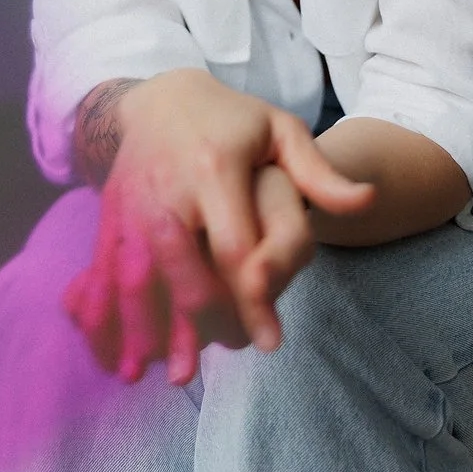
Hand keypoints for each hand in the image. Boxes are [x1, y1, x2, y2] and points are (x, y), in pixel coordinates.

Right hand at [62, 69, 373, 383]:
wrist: (162, 96)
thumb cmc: (233, 120)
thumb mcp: (281, 131)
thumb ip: (321, 173)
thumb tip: (369, 200)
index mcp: (215, 167)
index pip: (233, 244)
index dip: (251, 297)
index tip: (270, 341)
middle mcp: (168, 185)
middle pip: (179, 264)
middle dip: (194, 322)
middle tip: (213, 367)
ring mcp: (132, 200)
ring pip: (134, 272)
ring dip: (143, 328)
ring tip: (162, 375)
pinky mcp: (110, 213)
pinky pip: (103, 268)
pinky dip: (103, 313)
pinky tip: (114, 354)